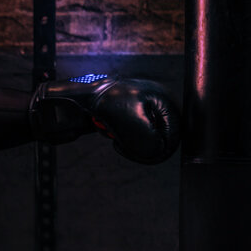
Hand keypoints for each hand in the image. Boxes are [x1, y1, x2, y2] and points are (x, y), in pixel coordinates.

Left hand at [29, 73, 179, 163]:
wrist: (76, 100)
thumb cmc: (103, 106)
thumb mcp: (133, 128)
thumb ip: (152, 144)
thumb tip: (156, 151)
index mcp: (164, 99)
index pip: (174, 136)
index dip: (157, 149)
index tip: (138, 150)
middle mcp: (157, 101)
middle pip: (162, 138)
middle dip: (140, 145)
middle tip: (122, 141)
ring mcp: (144, 106)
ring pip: (147, 138)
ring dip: (130, 141)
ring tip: (114, 132)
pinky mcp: (130, 113)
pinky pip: (135, 134)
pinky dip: (123, 137)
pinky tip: (110, 131)